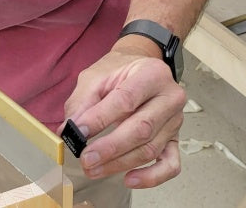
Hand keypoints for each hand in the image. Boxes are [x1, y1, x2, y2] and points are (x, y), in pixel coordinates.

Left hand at [62, 39, 186, 188]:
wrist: (140, 67)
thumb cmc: (119, 71)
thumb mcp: (96, 76)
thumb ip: (82, 101)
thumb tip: (70, 130)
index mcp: (152, 73)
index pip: (126, 99)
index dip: (101, 118)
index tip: (79, 133)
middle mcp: (170, 97)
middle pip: (142, 128)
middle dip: (111, 148)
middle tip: (86, 158)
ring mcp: (175, 120)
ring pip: (151, 149)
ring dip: (120, 164)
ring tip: (94, 168)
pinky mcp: (175, 139)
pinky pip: (170, 165)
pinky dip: (151, 177)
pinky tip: (129, 179)